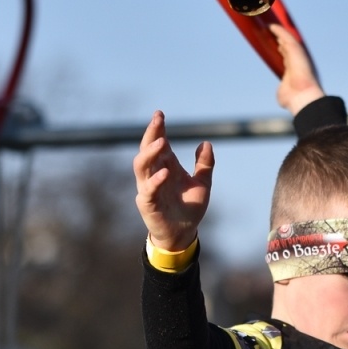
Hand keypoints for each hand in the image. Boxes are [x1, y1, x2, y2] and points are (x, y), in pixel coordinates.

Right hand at [133, 112, 213, 252]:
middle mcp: (154, 174)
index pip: (158, 143)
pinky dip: (155, 181)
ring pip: (141, 167)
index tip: (159, 114)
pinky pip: (148, 191)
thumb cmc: (189, 208)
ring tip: (161, 142)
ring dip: (150, 153)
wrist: (184, 234)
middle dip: (150, 134)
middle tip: (158, 121)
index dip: (157, 129)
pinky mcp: (148, 204)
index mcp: (166, 166)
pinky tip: (165, 172)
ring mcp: (148, 188)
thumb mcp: (202, 184)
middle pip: (146, 150)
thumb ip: (204, 164)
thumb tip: (206, 143)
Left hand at [271, 25, 324, 115]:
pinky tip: (271, 26)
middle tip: (271, 33)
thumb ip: (282, 90)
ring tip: (269, 26)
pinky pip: (286, 36)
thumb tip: (283, 95)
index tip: (276, 46)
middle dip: (281, 40)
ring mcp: (297, 55)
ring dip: (279, 33)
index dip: (282, 51)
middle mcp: (296, 61)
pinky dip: (279, 31)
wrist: (303, 97)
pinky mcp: (296, 50)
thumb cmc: (293, 99)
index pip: (288, 58)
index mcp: (294, 71)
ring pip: (287, 40)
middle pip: (288, 47)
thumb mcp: (283, 94)